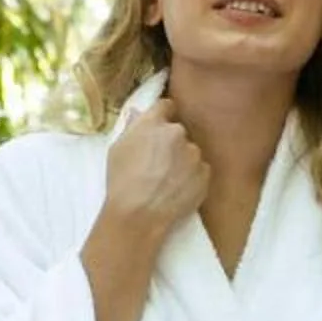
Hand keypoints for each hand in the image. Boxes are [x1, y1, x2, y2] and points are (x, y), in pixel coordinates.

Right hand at [100, 98, 206, 243]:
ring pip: (190, 152)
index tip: (159, 126)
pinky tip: (177, 190)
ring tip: (167, 180)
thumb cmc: (121, 181)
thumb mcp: (117, 149)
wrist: (139, 214)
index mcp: (154, 123)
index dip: (163, 115)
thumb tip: (140, 114)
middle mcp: (177, 133)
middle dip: (171, 143)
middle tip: (159, 162)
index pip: (166, 105)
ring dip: (182, 161)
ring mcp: (194, 154)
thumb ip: (132, 128)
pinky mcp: (205, 174)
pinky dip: (192, 177)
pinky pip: (200, 170)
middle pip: (178, 132)